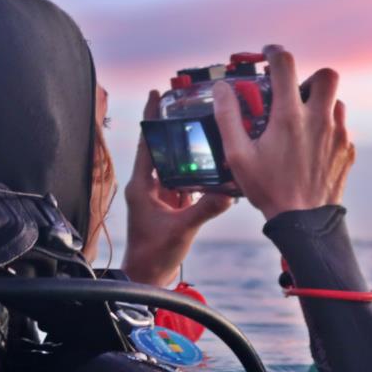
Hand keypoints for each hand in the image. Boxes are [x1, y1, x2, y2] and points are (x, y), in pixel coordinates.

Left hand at [122, 90, 232, 286]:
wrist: (147, 277)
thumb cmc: (153, 254)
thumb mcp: (182, 229)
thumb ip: (206, 208)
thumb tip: (229, 191)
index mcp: (142, 186)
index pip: (147, 143)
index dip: (151, 117)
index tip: (156, 94)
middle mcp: (148, 187)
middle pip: (163, 150)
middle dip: (176, 129)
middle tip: (190, 106)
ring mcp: (159, 196)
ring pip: (175, 166)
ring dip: (189, 152)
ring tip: (206, 131)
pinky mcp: (169, 207)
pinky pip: (184, 184)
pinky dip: (197, 175)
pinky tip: (213, 166)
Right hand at [214, 44, 354, 220]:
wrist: (304, 222)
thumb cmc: (269, 189)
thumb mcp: (237, 155)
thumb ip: (228, 117)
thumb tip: (223, 89)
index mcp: (289, 116)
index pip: (285, 65)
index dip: (274, 52)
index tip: (268, 54)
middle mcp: (319, 119)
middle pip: (326, 75)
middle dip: (309, 77)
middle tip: (293, 92)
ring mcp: (338, 134)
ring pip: (336, 102)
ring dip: (319, 104)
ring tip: (300, 123)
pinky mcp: (347, 150)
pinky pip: (341, 127)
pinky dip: (327, 128)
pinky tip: (310, 146)